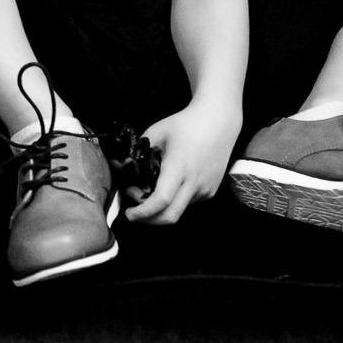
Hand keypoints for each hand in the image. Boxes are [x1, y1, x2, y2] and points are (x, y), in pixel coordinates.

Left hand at [122, 101, 240, 224]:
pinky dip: (174, 202)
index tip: (130, 213)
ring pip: (178, 211)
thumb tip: (123, 168)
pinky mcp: (211, 191)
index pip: (161, 200)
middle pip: (170, 217)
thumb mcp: (156, 133)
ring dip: (161, 209)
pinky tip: (169, 186)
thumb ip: (138, 153)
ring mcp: (205, 189)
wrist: (219, 121)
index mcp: (179, 167)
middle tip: (135, 211)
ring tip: (149, 192)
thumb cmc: (186, 124)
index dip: (143, 212)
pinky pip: (188, 203)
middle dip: (148, 220)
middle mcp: (194, 182)